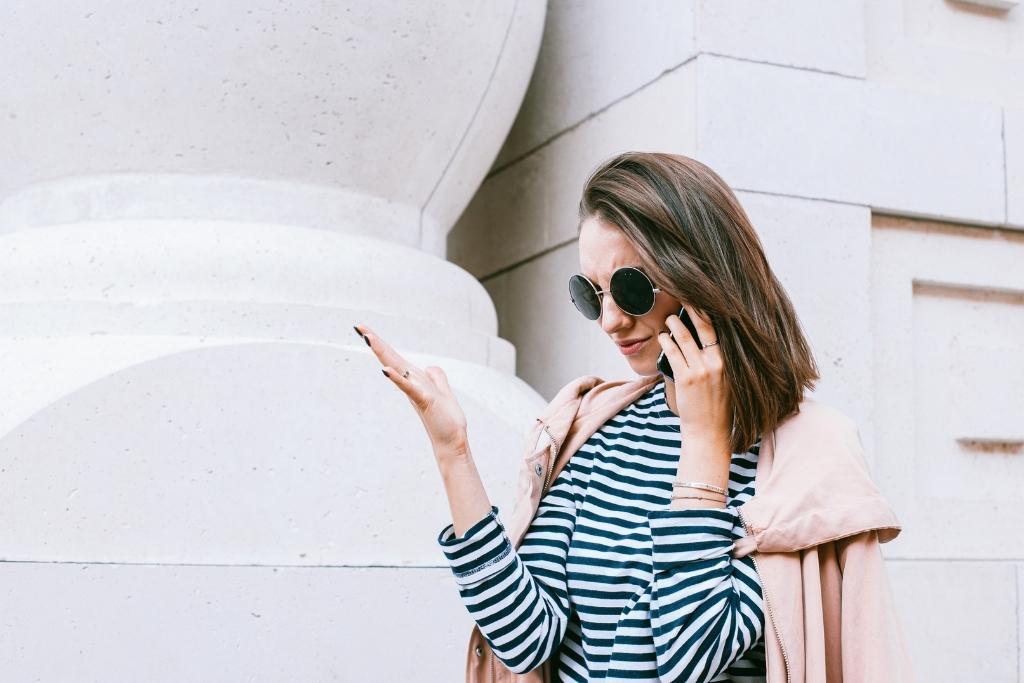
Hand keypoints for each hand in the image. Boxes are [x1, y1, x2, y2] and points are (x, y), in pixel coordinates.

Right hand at [355, 324, 469, 455]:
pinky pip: (409, 387)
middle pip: (391, 358)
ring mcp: (415, 392)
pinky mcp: (424, 400)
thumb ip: (436, 377)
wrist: (452, 440)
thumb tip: (430, 367)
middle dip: (375, 342)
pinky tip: (385, 370)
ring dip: (382, 353)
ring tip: (368, 338)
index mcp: (414, 379)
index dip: (382, 343)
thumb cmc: (446, 419)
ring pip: (396, 368)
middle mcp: (411, 383)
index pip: (395, 358)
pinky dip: (397, 378)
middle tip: (358, 326)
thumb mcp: (442, 391)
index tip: (365, 329)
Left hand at [656, 307, 732, 448]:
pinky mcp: (686, 378)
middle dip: (692, 307)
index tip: (701, 298)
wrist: (709, 432)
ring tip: (669, 318)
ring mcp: (701, 370)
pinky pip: (673, 352)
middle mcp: (717, 362)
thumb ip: (718, 361)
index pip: (720, 328)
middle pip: (704, 325)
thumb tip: (707, 340)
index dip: (709, 311)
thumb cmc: (717, 407)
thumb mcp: (727, 380)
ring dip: (674, 324)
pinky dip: (666, 341)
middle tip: (682, 295)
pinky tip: (662, 337)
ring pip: (685, 337)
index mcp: (729, 361)